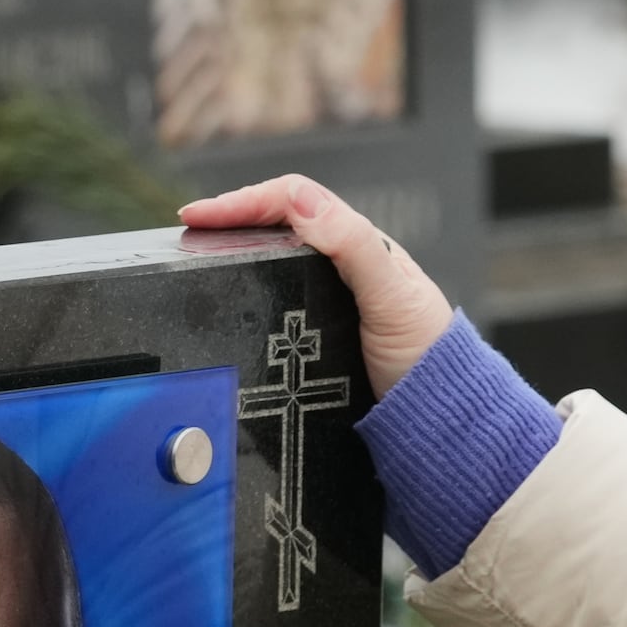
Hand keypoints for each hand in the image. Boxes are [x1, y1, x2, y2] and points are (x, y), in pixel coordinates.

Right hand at [178, 176, 455, 398]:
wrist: (437, 424)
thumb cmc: (428, 360)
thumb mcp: (392, 297)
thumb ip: (353, 247)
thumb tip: (302, 202)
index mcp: (360, 246)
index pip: (293, 201)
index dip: (243, 201)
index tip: (200, 216)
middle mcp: (344, 267)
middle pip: (277, 224)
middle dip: (230, 219)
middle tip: (189, 230)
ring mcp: (330, 301)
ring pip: (274, 261)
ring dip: (235, 252)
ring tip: (198, 257)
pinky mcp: (319, 337)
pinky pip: (276, 305)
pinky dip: (247, 295)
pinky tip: (229, 305)